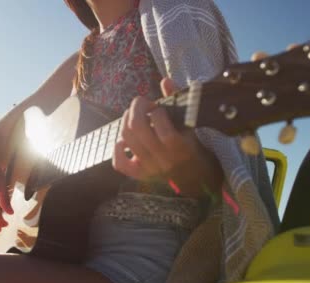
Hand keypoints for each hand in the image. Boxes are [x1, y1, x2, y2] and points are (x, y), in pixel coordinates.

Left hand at [112, 78, 222, 197]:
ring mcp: (149, 168)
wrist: (191, 173)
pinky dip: (118, 148)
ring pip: (126, 138)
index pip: (163, 129)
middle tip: (142, 103)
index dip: (157, 112)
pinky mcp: (138, 174)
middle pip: (137, 127)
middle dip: (137, 107)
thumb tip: (165, 80)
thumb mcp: (188, 123)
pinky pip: (119, 163)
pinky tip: (124, 140)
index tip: (158, 108)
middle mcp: (163, 160)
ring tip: (134, 115)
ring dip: (126, 120)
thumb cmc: (189, 142)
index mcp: (179, 148)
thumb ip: (177, 100)